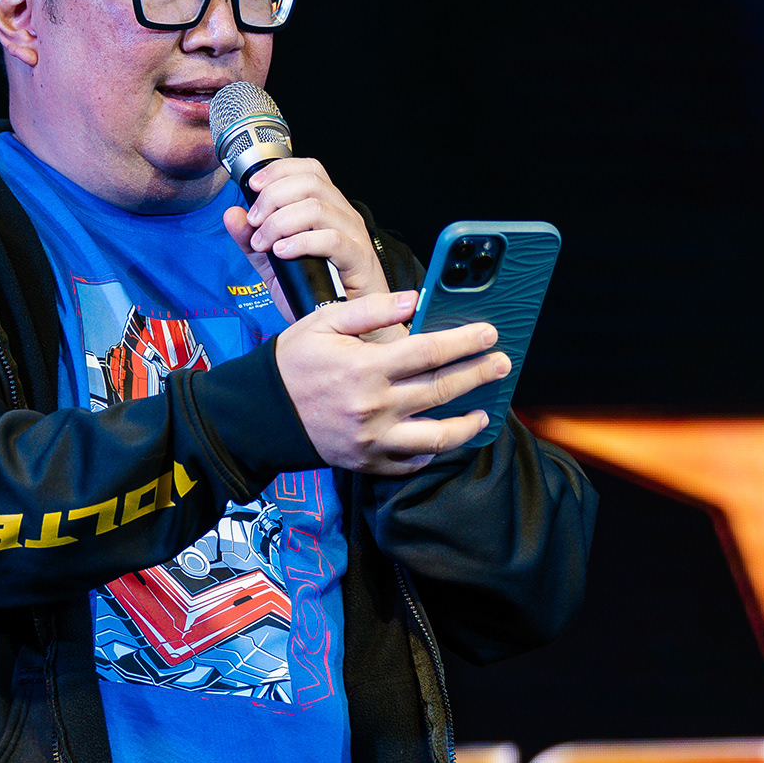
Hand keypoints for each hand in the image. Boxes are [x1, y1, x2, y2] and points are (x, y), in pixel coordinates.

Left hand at [223, 157, 389, 301]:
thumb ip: (251, 240)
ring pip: (317, 208)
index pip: (309, 170)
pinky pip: (331, 240)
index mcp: (327, 208)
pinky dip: (301, 242)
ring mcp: (353, 235)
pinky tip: (282, 252)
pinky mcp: (358, 259)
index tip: (252, 186)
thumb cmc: (317, 291)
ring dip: (281, 222)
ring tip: (264, 242)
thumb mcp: (273, 264)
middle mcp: (342, 215)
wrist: (343, 325)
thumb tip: (232, 214)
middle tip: (255, 221)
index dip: (279, 171)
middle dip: (273, 197)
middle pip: (310, 183)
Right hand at [274, 289, 510, 475]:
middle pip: (441, 389)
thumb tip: (415, 300)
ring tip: (485, 412)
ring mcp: (373, 440)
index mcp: (365, 368)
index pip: (429, 351)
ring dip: (466, 424)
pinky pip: (411, 462)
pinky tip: (446, 437)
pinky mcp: (368, 462)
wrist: (261, 414)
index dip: (465, 341)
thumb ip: (370, 310)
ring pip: (436, 437)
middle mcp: (374, 407)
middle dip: (478, 375)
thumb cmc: (292, 363)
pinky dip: (433, 452)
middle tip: (502, 364)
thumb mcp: (323, 323)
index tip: (489, 332)